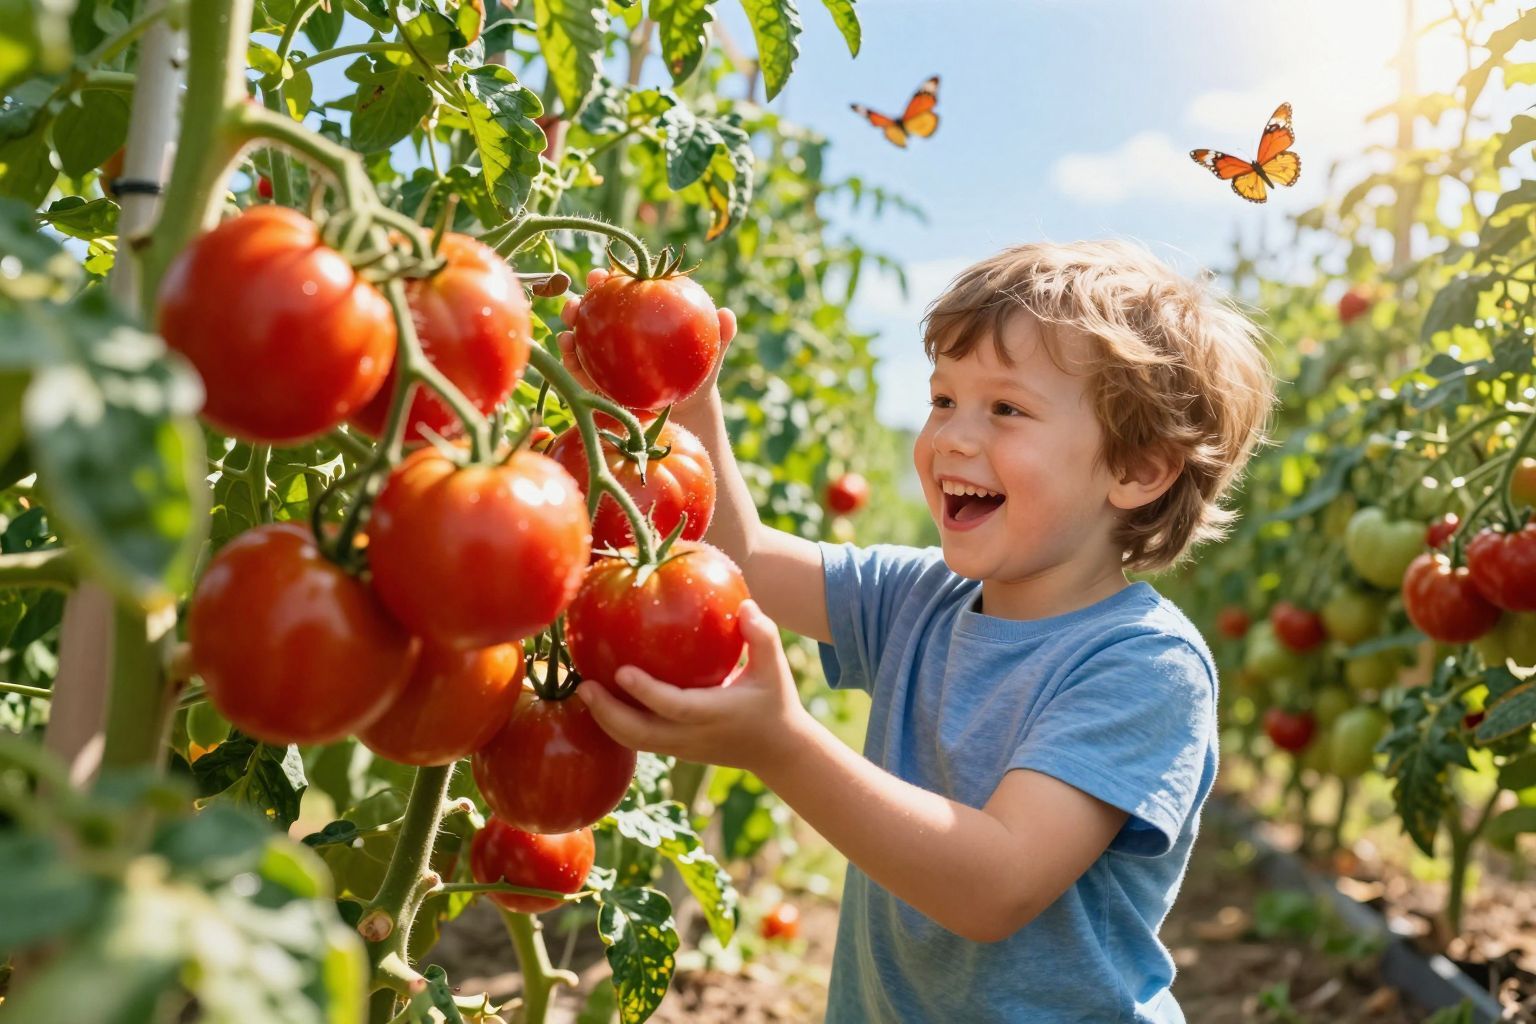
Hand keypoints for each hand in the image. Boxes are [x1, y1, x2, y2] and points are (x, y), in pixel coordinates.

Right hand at [556, 268, 738, 411]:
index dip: (610, 277)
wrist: (685, 406)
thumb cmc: (697, 369)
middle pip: (595, 307)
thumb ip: (720, 334)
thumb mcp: (711, 352)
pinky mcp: (594, 378)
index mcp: (642, 311)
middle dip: (582, 298)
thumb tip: (727, 316)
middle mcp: (618, 328)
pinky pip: (578, 366)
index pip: (624, 288)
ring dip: (570, 325)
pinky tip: (567, 352)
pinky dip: (569, 359)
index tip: (604, 274)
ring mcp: (603, 353)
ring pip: (580, 334)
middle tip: (582, 298)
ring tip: (568, 325)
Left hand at [575, 600, 811, 773]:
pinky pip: (639, 740)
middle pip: (641, 735)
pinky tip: (600, 699)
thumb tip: (744, 604)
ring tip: (584, 691)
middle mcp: (693, 736)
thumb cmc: (774, 701)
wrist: (777, 752)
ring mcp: (681, 748)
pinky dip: (616, 724)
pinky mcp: (675, 750)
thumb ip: (762, 635)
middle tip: (584, 686)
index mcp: (715, 714)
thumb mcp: (775, 668)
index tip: (621, 671)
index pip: (674, 707)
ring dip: (605, 721)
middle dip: (608, 714)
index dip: (645, 692)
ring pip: (634, 742)